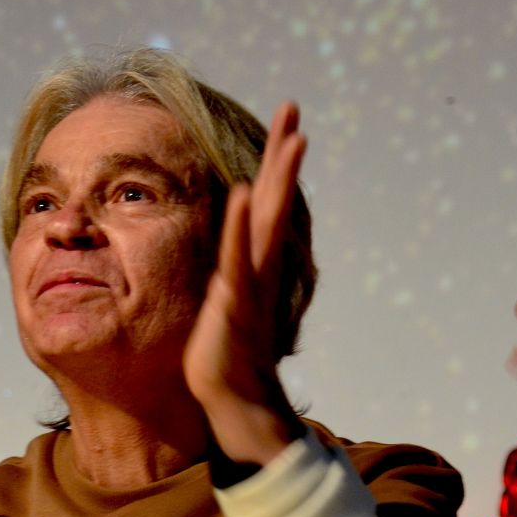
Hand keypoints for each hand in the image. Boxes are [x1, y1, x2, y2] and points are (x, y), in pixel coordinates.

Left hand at [183, 101, 308, 464]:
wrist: (236, 409)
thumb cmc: (226, 364)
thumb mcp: (223, 311)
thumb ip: (229, 282)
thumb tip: (226, 264)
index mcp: (255, 266)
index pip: (267, 204)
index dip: (274, 164)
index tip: (284, 124)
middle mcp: (261, 269)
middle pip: (276, 199)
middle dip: (283, 153)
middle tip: (293, 107)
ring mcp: (252, 286)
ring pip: (269, 222)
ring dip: (278, 178)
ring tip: (293, 137)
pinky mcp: (236, 306)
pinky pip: (238, 260)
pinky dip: (242, 227)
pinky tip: (244, 194)